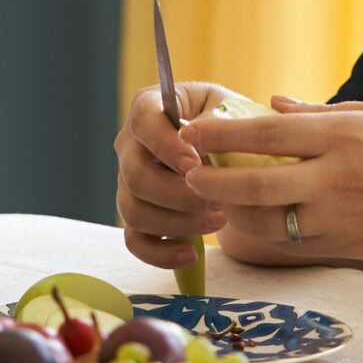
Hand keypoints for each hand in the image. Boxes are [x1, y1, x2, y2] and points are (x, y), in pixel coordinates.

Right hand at [113, 79, 234, 270]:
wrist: (233, 152)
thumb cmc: (230, 123)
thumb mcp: (231, 108)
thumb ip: (217, 118)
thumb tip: (196, 135)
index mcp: (150, 109)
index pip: (142, 121)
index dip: (164, 144)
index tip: (194, 162)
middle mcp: (131, 145)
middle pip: (135, 175)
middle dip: (178, 195)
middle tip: (217, 202)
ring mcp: (129, 182)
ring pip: (133, 211)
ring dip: (176, 223)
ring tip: (218, 221)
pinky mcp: (137, 215)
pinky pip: (135, 241)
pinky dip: (160, 253)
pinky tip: (191, 253)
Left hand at [181, 98, 362, 267]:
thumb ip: (322, 113)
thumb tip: (274, 105)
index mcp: (344, 138)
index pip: (267, 134)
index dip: (221, 134)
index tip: (190, 132)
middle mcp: (336, 181)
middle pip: (255, 186)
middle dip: (213, 181)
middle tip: (186, 174)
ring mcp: (340, 220)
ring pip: (267, 223)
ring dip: (232, 212)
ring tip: (213, 198)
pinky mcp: (346, 249)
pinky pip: (291, 244)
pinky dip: (264, 233)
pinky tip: (251, 220)